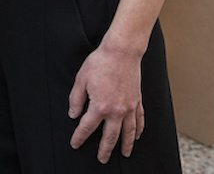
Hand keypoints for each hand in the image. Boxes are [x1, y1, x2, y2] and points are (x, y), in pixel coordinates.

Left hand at [69, 43, 144, 162]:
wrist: (121, 53)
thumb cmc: (99, 63)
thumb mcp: (81, 80)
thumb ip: (76, 99)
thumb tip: (73, 115)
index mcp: (99, 106)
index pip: (87, 127)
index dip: (79, 137)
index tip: (75, 144)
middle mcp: (116, 111)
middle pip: (110, 136)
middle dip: (105, 150)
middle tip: (102, 159)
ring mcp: (129, 107)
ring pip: (128, 132)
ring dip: (126, 145)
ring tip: (124, 154)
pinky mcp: (137, 101)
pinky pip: (140, 120)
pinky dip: (139, 130)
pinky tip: (137, 136)